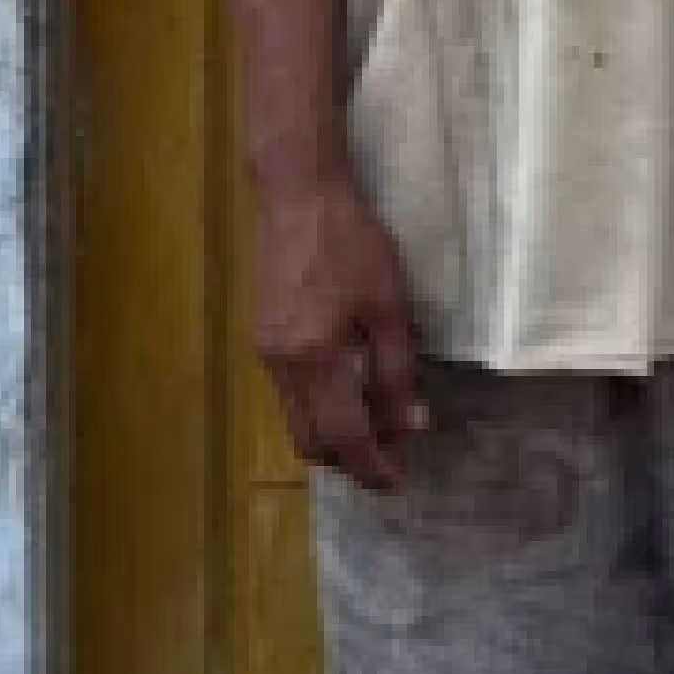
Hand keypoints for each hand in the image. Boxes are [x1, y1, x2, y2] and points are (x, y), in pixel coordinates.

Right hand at [251, 167, 431, 494]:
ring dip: (334, 436)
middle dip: (350, 461)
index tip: (400, 481)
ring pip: (297, 421)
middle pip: (312, 442)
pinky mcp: (262, 336)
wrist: (298, 193)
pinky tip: (349, 390)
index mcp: (316, 359)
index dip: (374, 466)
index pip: (345, 437)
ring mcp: (266, 352)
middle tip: (391, 458)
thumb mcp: (389, 304)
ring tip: (376, 424)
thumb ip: (397, 370)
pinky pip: (290, 395)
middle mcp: (282, 366)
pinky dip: (319, 408)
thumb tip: (410, 424)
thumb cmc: (353, 242)